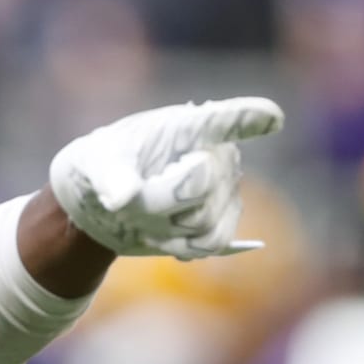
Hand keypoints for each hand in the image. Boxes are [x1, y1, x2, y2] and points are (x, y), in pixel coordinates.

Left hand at [49, 96, 283, 260]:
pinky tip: (165, 237)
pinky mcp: (223, 216)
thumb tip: (123, 198)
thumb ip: (109, 177)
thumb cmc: (99, 168)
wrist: (103, 203)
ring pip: (206, 221)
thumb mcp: (92, 166)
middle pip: (200, 186)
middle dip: (159, 201)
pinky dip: (185, 246)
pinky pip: (214, 241)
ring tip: (143, 217)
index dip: (246, 118)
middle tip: (128, 202)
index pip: (220, 120)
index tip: (271, 118)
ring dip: (166, 228)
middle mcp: (215, 151)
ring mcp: (224, 185)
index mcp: (184, 126)